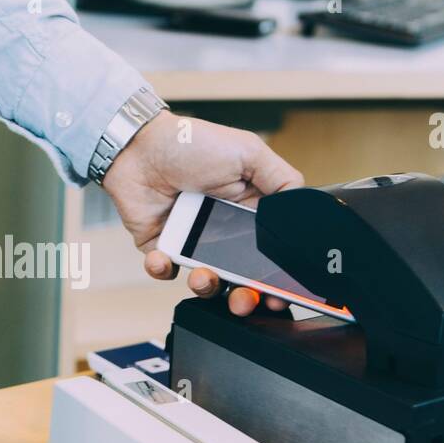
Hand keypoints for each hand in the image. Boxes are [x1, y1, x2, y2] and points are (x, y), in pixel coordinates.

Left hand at [101, 110, 303, 314]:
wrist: (140, 147)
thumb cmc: (192, 143)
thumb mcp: (248, 153)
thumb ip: (282, 179)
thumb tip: (303, 210)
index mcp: (250, 212)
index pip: (271, 252)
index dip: (277, 276)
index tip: (279, 294)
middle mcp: (224, 231)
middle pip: (243, 277)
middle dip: (247, 296)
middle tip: (245, 299)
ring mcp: (193, 241)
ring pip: (207, 281)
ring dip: (208, 287)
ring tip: (203, 277)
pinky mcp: (164, 247)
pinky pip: (166, 272)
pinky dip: (164, 270)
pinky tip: (164, 258)